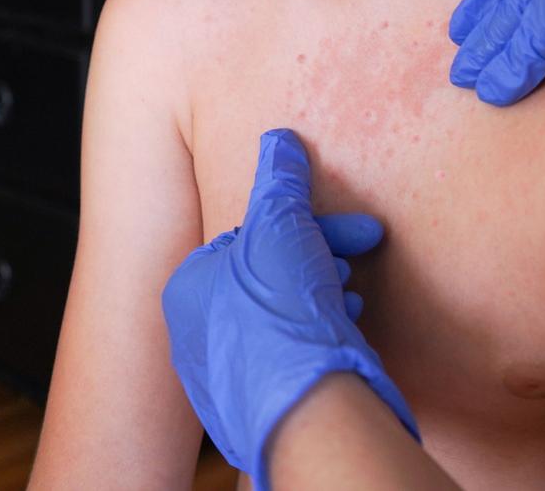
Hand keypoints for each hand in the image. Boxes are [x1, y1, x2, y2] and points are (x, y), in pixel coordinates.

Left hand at [162, 129, 417, 489]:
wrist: (304, 403)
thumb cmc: (280, 313)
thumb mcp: (282, 224)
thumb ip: (280, 180)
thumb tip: (279, 141)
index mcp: (187, 287)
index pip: (251, 236)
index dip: (306, 224)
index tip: (348, 227)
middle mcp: (195, 334)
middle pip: (268, 275)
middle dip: (319, 259)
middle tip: (356, 254)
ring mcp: (225, 373)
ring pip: (282, 315)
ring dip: (324, 295)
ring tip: (351, 297)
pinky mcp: (257, 402)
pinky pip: (292, 353)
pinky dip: (321, 333)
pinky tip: (345, 329)